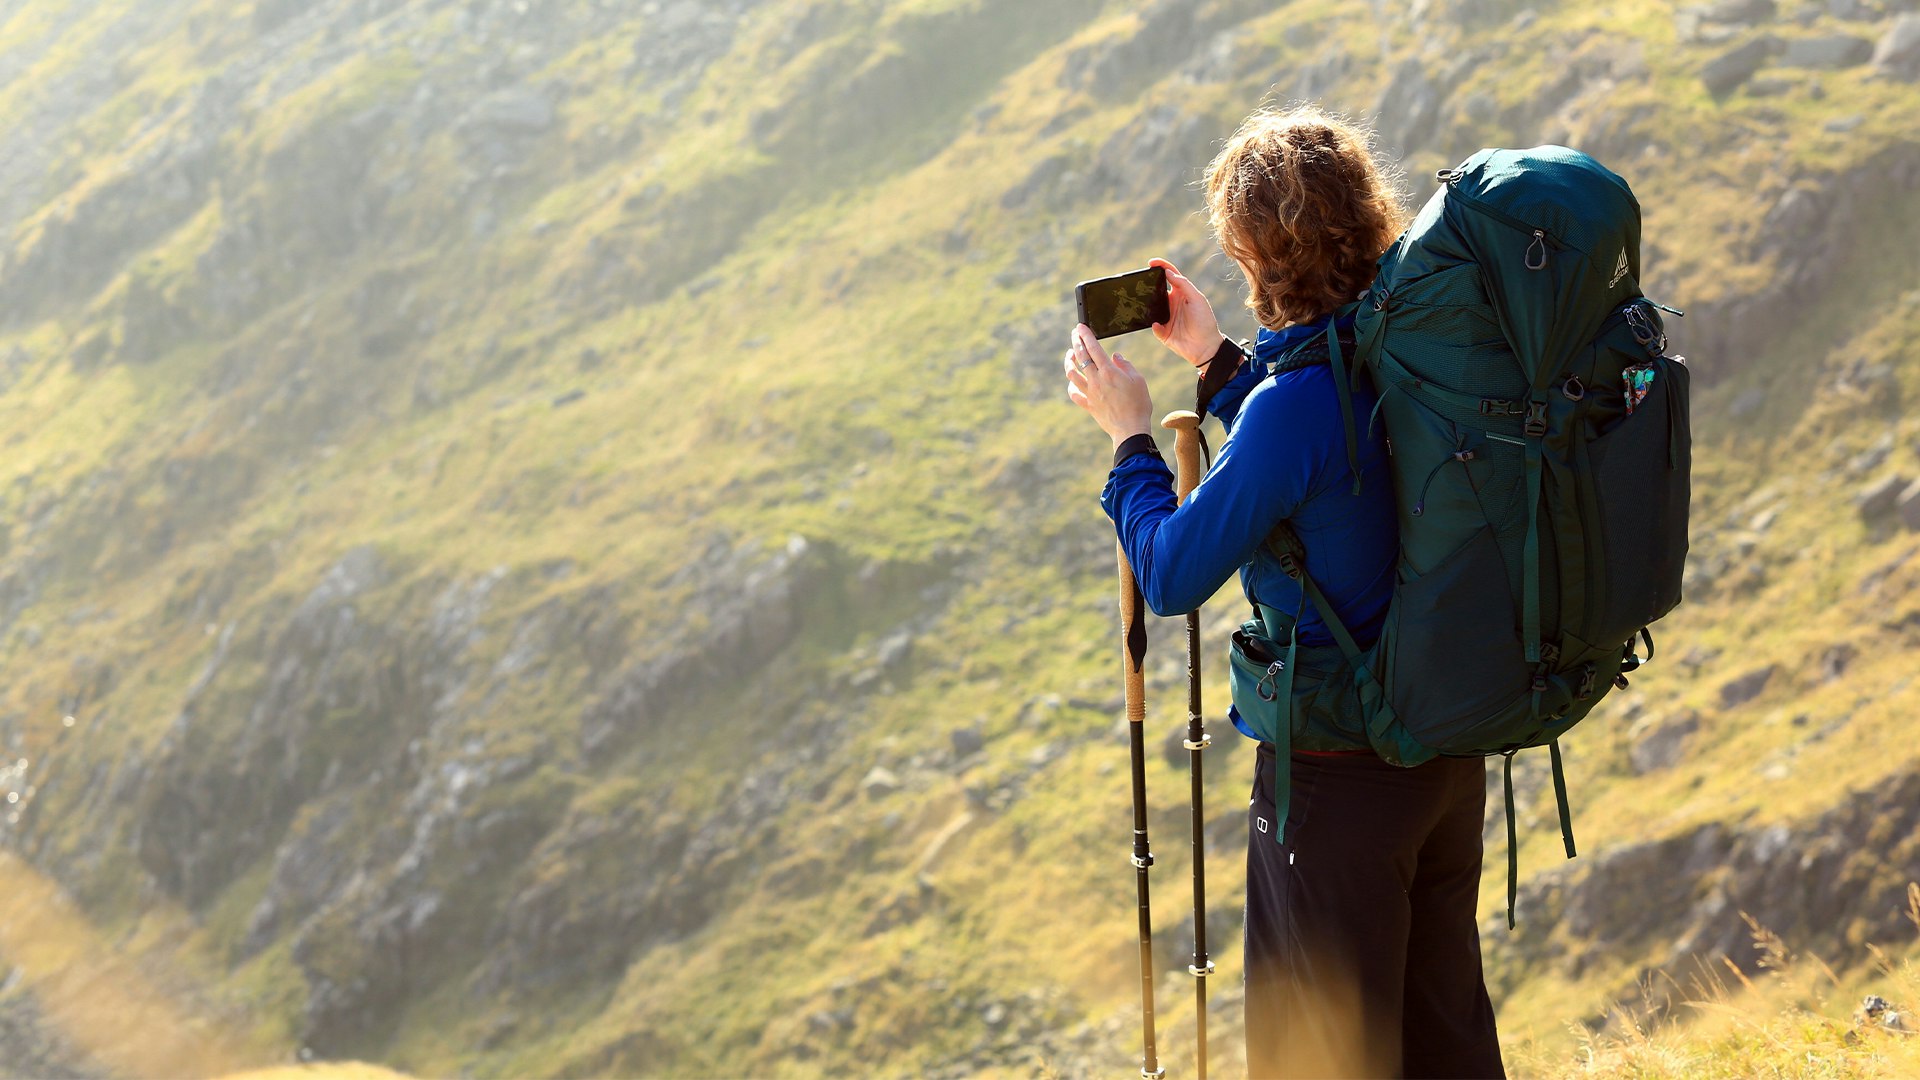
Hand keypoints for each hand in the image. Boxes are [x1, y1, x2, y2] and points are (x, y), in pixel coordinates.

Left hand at [1064, 324, 1152, 446]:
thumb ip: (1125, 365)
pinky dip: (1071, 385)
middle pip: (1080, 357)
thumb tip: (1116, 356)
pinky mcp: (1088, 405)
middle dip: (1075, 342)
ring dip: (1069, 362)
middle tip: (1074, 334)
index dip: (1085, 335)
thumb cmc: (1138, 404)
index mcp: (1109, 371)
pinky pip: (1074, 393)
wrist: (1130, 429)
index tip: (1080, 326)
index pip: (1093, 348)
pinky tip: (1073, 380)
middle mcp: (1096, 380)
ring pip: (1072, 374)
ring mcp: (1090, 393)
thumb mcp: (1138, 380)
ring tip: (1070, 355)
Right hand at [1148, 257, 1225, 367]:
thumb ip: (1184, 285)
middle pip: (1156, 290)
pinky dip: (1155, 325)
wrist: (1206, 347)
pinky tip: (1159, 325)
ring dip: (1146, 305)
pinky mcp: (1163, 332)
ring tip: (1142, 301)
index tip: (1151, 262)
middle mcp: (1172, 303)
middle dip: (1148, 285)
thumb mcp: (1197, 299)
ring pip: (1151, 307)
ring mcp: (1166, 317)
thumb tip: (1169, 273)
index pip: (1169, 276)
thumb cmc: (1205, 321)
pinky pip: (1153, 326)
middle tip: (1141, 281)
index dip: (1161, 267)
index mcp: (1181, 293)